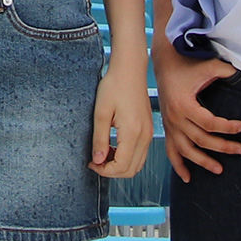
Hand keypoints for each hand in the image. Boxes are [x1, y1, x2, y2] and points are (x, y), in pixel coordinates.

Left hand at [89, 63, 152, 179]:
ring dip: (120, 165)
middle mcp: (144, 136)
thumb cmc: (115, 85)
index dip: (104, 171)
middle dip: (112, 171)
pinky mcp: (148, 129)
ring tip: (104, 153)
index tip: (92, 163)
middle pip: (131, 170)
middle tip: (96, 161)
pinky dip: (128, 157)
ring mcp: (149, 133)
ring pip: (138, 164)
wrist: (130, 69)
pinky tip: (115, 146)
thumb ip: (100, 139)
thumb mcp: (100, 112)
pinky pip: (141, 153)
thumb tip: (98, 160)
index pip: (121, 166)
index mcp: (132, 132)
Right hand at [156, 39, 240, 180]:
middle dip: (222, 147)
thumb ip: (226, 71)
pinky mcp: (167, 127)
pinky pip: (171, 151)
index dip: (228, 127)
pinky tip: (188, 178)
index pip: (209, 123)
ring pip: (186, 150)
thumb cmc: (185, 63)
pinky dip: (178, 166)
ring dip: (202, 162)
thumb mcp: (207, 65)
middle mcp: (175, 118)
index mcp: (184, 105)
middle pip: (201, 140)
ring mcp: (169, 125)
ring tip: (219, 170)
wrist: (163, 61)